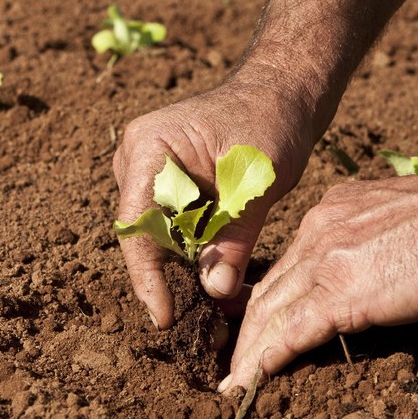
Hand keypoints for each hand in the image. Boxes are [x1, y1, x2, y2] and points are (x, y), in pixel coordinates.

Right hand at [112, 65, 318, 328]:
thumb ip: (235, 235)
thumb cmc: (270, 120)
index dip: (147, 275)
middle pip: (145, 235)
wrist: (281, 93)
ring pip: (160, 238)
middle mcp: (137, 161)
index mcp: (148, 148)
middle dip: (171, 279)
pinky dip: (198, 254)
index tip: (164, 316)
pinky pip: (175, 229)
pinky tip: (220, 278)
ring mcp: (149, 173)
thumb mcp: (257, 180)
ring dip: (187, 270)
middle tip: (202, 324)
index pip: (136, 223)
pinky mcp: (168, 186)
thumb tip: (215, 291)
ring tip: (218, 307)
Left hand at [220, 165, 417, 391]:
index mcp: (332, 213)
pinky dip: (266, 359)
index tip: (262, 320)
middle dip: (248, 327)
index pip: (289, 264)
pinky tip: (251, 379)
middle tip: (236, 356)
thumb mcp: (399, 219)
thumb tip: (375, 264)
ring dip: (250, 350)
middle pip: (269, 287)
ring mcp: (325, 261)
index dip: (271, 296)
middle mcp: (318, 231)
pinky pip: (291, 333)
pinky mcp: (340, 294)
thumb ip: (372, 239)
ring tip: (237, 378)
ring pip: (270, 311)